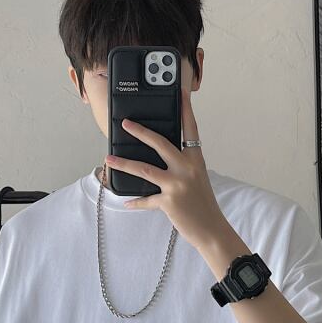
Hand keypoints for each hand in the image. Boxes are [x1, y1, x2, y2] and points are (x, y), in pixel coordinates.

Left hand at [104, 87, 229, 251]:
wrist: (212, 230)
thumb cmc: (204, 205)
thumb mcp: (197, 179)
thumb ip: (182, 166)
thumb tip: (160, 159)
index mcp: (196, 160)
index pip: (190, 129)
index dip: (185, 110)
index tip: (180, 92)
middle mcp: (187, 169)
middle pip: (160, 143)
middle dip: (141, 132)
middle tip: (126, 123)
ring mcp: (177, 185)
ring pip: (144, 169)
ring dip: (124, 163)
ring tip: (110, 159)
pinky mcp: (168, 201)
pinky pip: (146, 199)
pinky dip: (135, 201)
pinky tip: (126, 201)